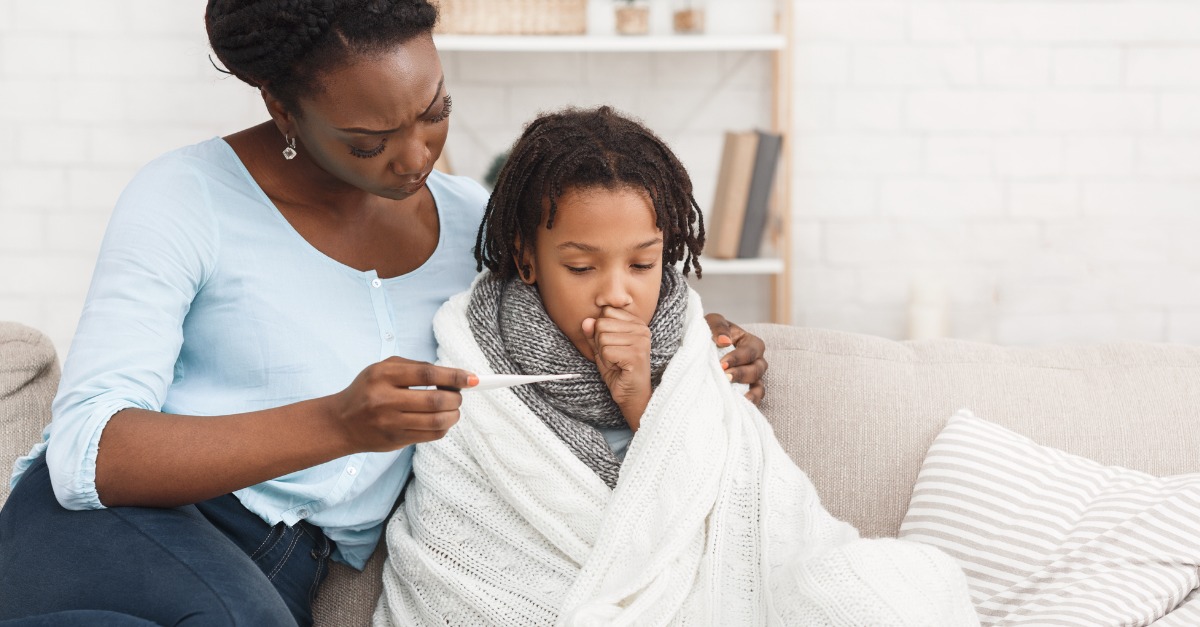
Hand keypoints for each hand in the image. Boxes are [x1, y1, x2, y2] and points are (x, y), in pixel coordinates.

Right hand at [325, 357, 476, 451]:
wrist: (341, 423)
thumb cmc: (367, 390)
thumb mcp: (382, 369)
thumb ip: (415, 367)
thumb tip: (453, 375)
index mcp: (383, 376)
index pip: (427, 374)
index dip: (454, 375)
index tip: (472, 378)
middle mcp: (385, 400)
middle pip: (436, 400)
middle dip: (457, 397)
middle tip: (459, 395)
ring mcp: (391, 423)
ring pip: (437, 421)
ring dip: (454, 414)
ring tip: (453, 408)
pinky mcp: (396, 440)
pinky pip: (432, 436)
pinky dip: (444, 427)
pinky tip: (442, 420)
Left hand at [583, 306, 651, 429]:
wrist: (631, 395)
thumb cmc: (618, 371)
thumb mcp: (601, 348)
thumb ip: (593, 333)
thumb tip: (586, 320)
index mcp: (636, 322)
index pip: (606, 312)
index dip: (601, 331)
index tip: (614, 346)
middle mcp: (642, 328)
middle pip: (602, 324)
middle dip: (601, 344)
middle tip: (614, 357)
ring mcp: (641, 340)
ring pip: (602, 337)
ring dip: (604, 354)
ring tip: (617, 363)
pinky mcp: (636, 354)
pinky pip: (606, 351)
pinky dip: (607, 363)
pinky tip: (618, 368)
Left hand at [705, 313, 767, 403]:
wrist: (698, 348)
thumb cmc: (709, 332)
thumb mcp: (712, 322)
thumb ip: (718, 327)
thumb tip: (724, 341)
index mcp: (750, 342)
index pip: (751, 350)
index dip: (738, 357)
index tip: (722, 363)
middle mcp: (755, 360)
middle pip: (758, 369)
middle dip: (742, 374)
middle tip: (725, 377)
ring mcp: (752, 377)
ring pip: (759, 386)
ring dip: (750, 392)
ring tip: (738, 397)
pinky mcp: (745, 390)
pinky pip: (754, 398)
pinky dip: (751, 402)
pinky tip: (741, 405)